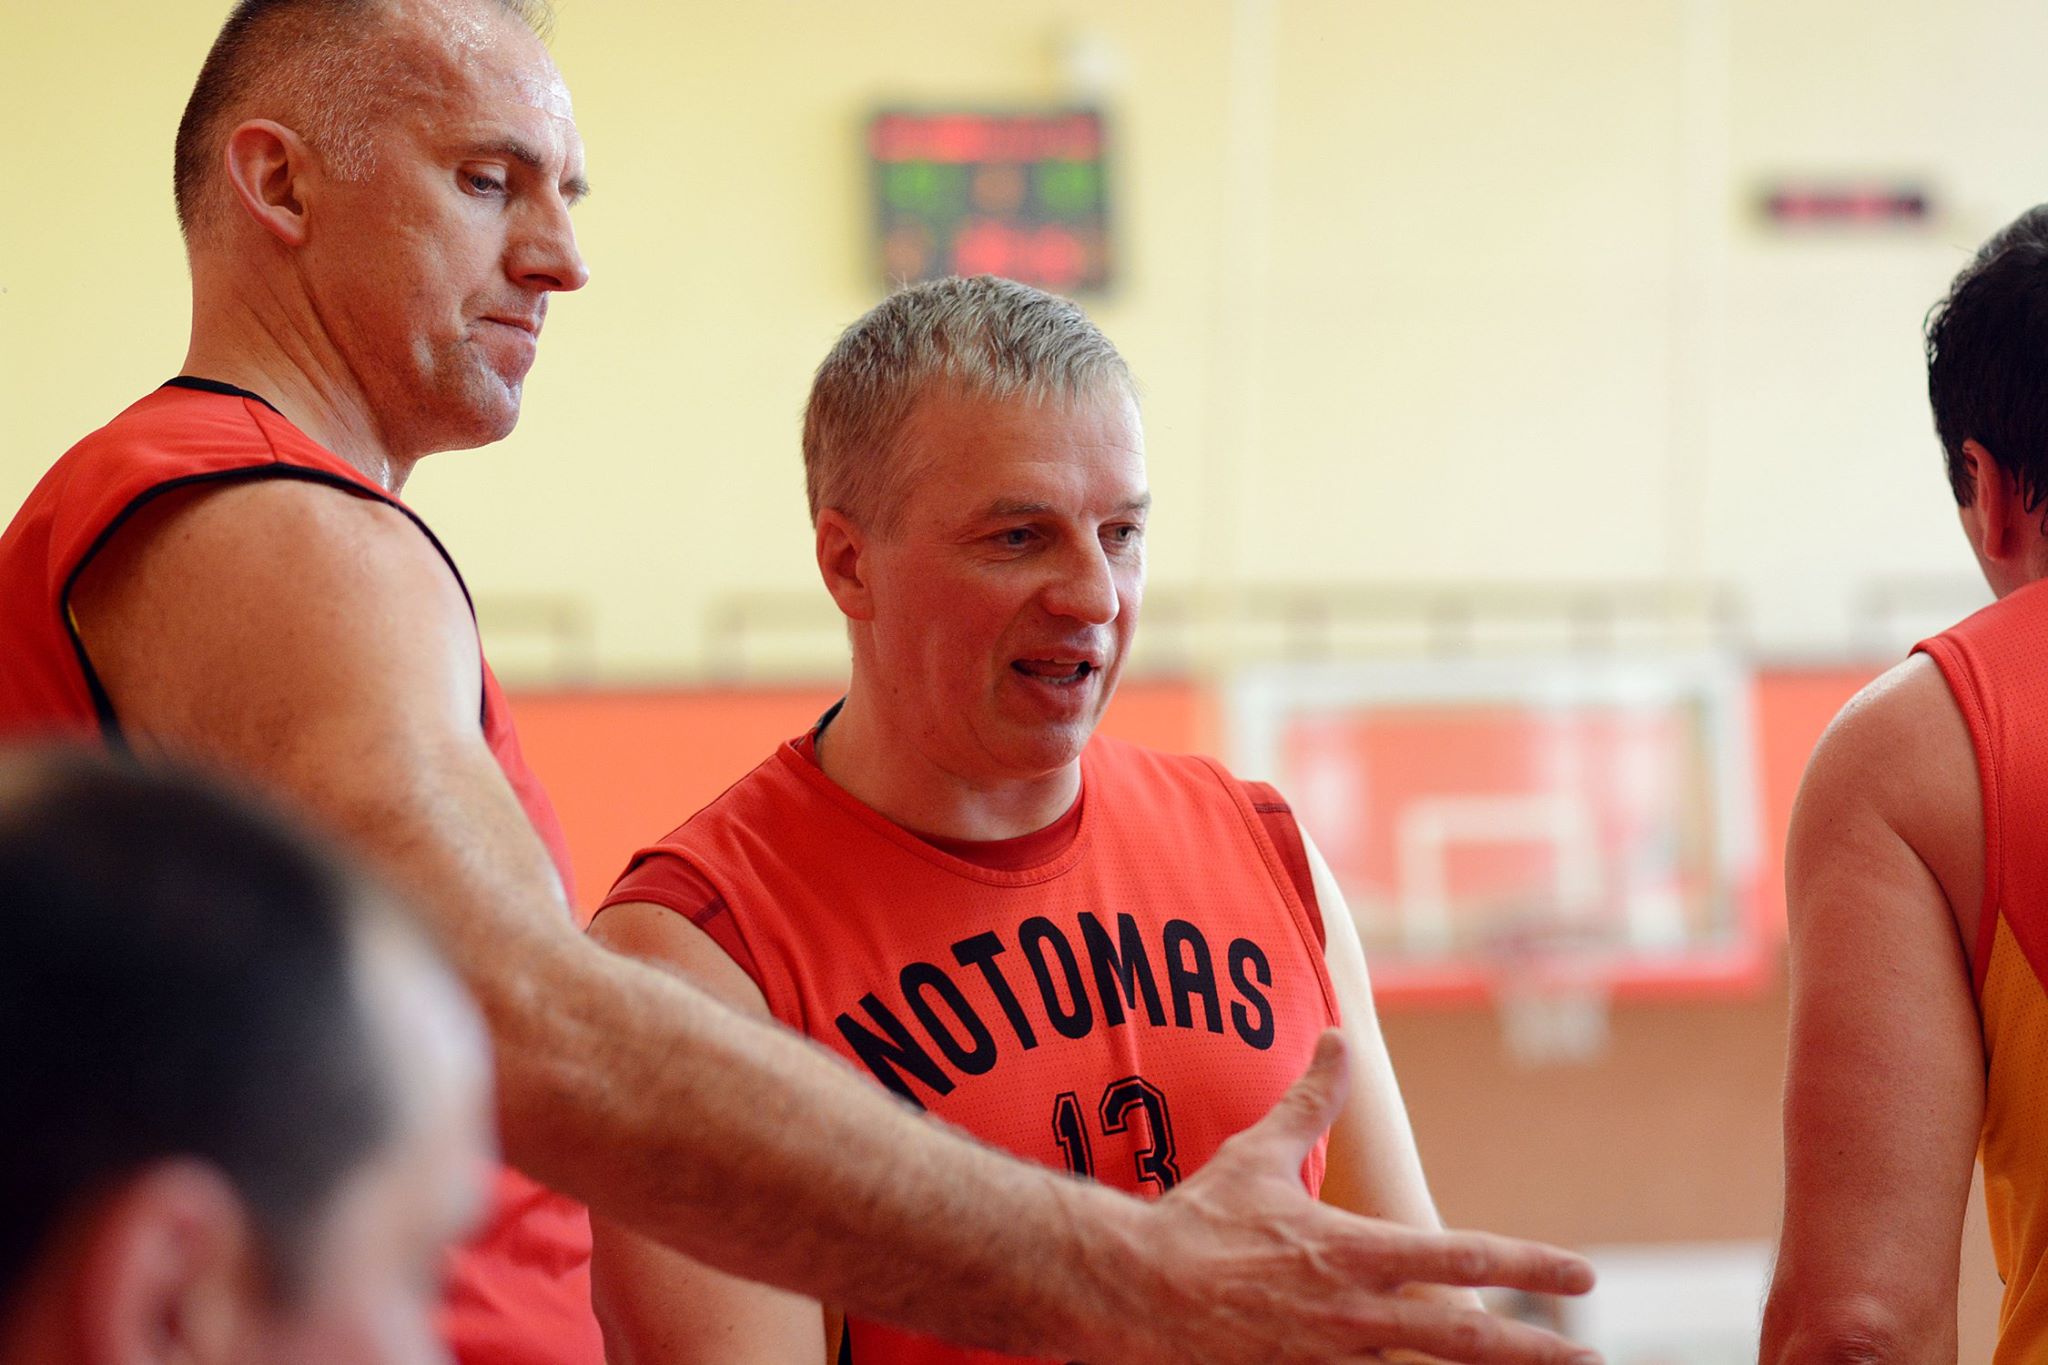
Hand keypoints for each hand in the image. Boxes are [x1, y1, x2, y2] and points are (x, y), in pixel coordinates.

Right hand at [1100, 1032, 1598, 1364]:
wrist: (1131, 1290)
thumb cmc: (1198, 1219)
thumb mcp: (1258, 1154)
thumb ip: (1311, 1102)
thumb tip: (1339, 1039)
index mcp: (1351, 1253)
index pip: (1460, 1257)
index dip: (1529, 1266)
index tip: (1585, 1275)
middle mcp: (1351, 1316)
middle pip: (1461, 1341)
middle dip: (1533, 1354)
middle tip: (1591, 1359)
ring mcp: (1326, 1360)